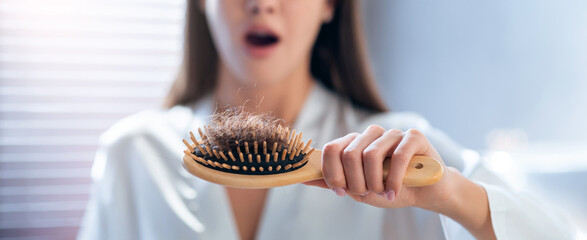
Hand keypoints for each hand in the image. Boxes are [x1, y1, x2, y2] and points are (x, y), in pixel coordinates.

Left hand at [303, 125, 448, 208]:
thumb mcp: (358, 190)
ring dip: (374, 182)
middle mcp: (371, 134)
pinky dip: (392, 180)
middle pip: (348, 153)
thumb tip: (303, 178)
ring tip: (382, 193)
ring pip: (370, 154)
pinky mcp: (413, 137)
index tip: (342, 191)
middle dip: (355, 181)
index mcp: (355, 143)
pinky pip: (396, 156)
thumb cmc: (390, 189)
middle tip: (366, 194)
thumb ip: (333, 182)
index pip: (331, 149)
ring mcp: (392, 133)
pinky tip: (393, 192)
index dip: (333, 173)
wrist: (425, 193)